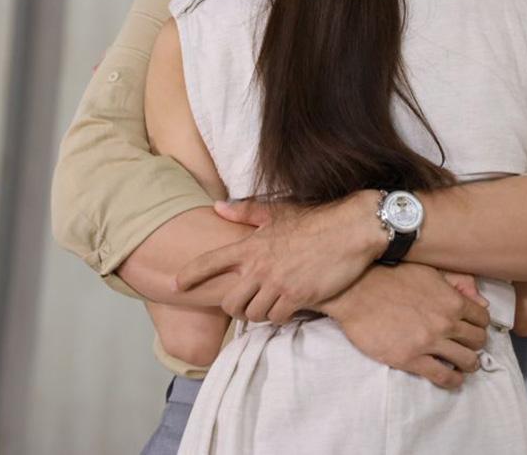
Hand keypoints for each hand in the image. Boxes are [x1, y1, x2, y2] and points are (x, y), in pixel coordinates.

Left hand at [177, 190, 384, 323]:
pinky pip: (278, 318)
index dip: (189, 275)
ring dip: (259, 313)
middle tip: (246, 303)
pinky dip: (280, 316)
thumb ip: (246, 212)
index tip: (175, 285)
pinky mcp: (298, 297)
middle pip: (230, 303)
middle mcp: (260, 266)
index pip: (210, 262)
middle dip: (235, 307)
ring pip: (253, 314)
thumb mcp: (279, 211)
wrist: (352, 229)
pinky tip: (289, 306)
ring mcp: (278, 283)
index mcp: (251, 245)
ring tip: (269, 304)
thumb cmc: (317, 219)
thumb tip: (217, 208)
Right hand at [321, 264, 490, 388]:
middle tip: (467, 347)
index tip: (473, 329)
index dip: (480, 325)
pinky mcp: (411, 359)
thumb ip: (458, 283)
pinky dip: (452, 380)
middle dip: (476, 345)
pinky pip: (443, 377)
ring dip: (468, 364)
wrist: (357, 291)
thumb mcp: (429, 272)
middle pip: (478, 341)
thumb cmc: (392, 277)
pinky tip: (451, 378)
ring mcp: (429, 342)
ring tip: (462, 365)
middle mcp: (446, 322)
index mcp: (452, 300)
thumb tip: (481, 301)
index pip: (482, 319)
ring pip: (466, 361)